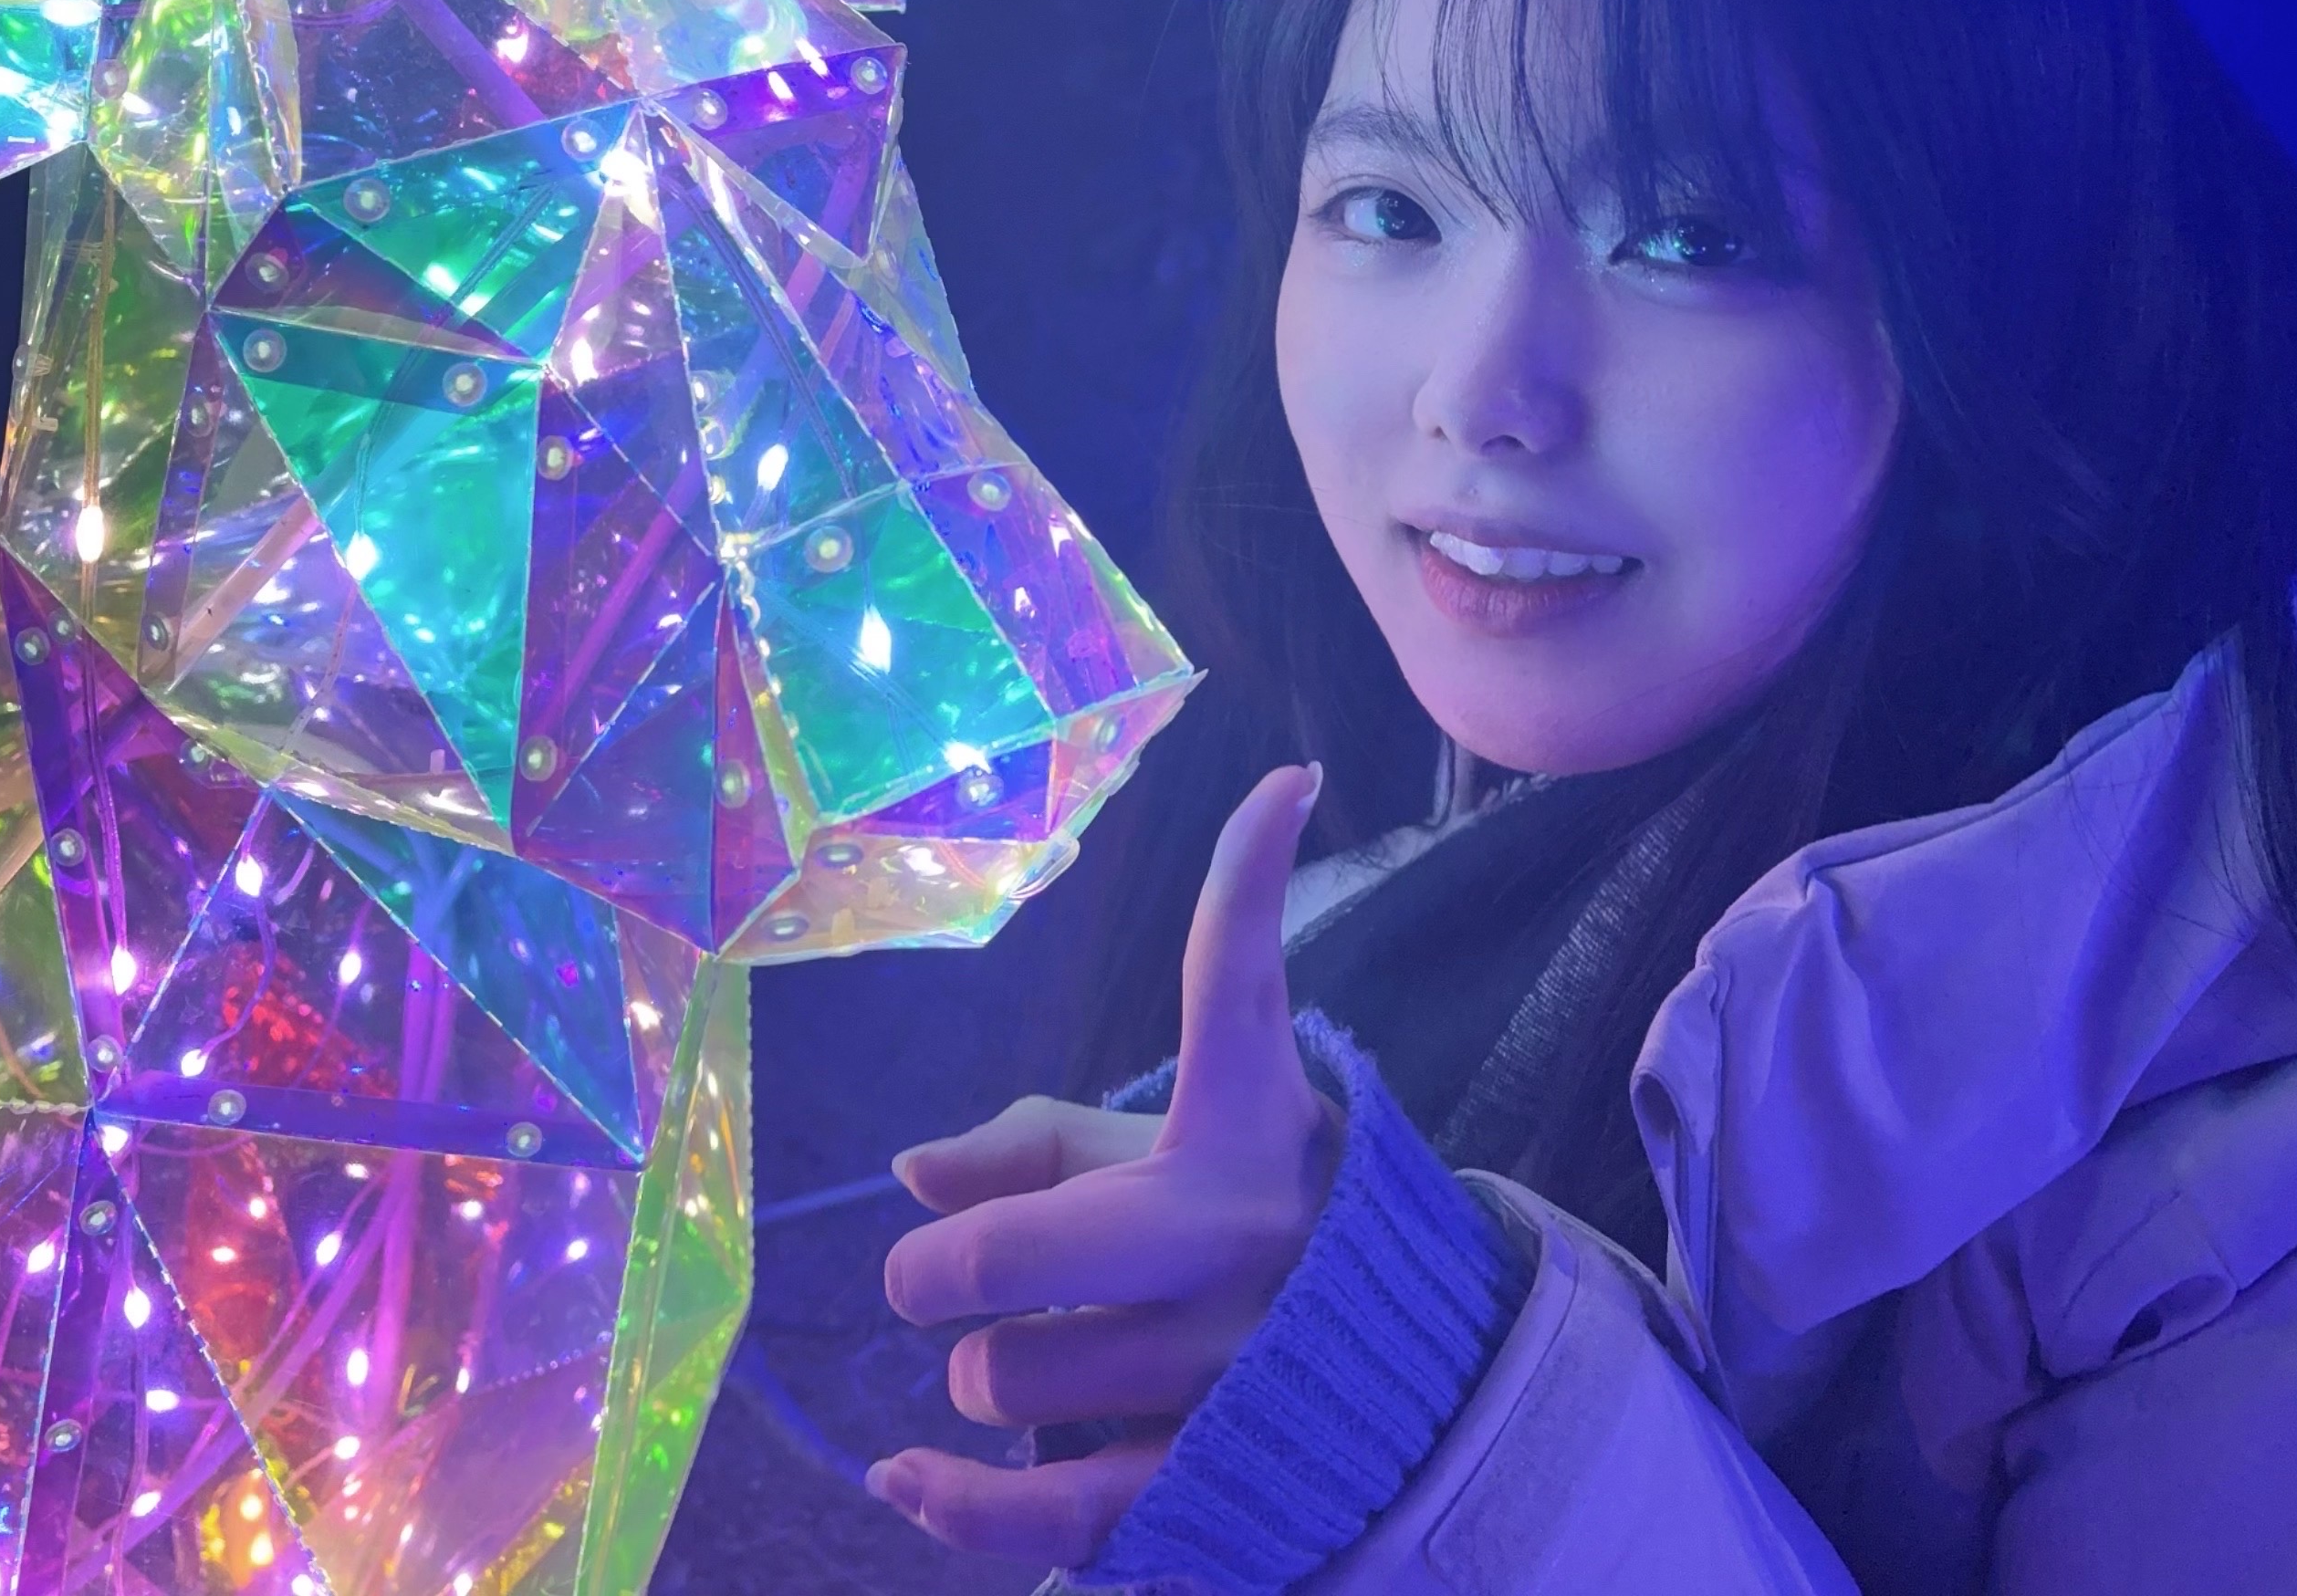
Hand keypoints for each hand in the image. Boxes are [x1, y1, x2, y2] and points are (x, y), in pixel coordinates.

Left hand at [868, 762, 1338, 1565]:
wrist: (1395, 1393)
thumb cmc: (1248, 1237)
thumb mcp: (1163, 1157)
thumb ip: (1033, 1146)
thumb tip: (909, 1175)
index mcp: (1244, 1129)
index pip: (1239, 981)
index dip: (1254, 872)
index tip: (1289, 784)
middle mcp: (1246, 1237)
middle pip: (1014, 1250)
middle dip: (944, 1270)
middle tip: (934, 1274)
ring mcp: (1234, 1365)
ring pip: (1010, 1376)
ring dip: (987, 1374)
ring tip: (1036, 1356)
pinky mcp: (1217, 1480)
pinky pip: (1050, 1511)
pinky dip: (957, 1506)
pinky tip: (902, 1482)